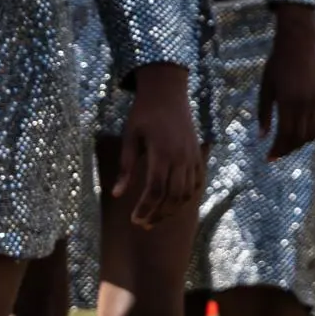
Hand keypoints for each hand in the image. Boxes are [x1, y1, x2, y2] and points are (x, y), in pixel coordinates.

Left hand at [117, 64, 202, 225]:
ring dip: (173, 209)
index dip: (145, 208)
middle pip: (173, 196)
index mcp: (162, 152)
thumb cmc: (143, 113)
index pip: (155, 190)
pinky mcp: (198, 154)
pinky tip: (175, 203)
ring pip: (187, 192)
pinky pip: (197, 182)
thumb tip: (116, 195)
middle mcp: (181, 157)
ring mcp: (192, 156)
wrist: (168, 92)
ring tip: (157, 217)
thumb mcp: (129, 138)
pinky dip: (188, 196)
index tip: (135, 221)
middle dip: (159, 214)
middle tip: (143, 224)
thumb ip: (125, 168)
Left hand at [258, 1, 314, 158]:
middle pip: (299, 137)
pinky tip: (303, 135)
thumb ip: (264, 113)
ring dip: (301, 143)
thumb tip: (262, 136)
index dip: (277, 149)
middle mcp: (306, 103)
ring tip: (288, 145)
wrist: (298, 45)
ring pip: (312, 133)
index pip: (285, 134)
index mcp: (288, 101)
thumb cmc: (277, 64)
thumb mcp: (265, 88)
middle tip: (276, 154)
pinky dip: (314, 133)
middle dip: (287, 149)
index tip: (269, 158)